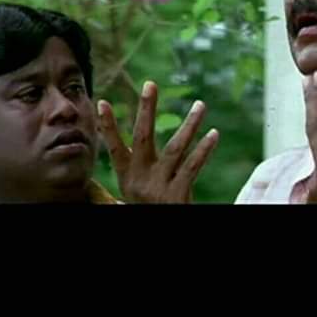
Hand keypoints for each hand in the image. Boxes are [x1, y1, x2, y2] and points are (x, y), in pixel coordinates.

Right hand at [97, 81, 218, 202]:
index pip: (113, 147)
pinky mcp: (178, 194)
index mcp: (127, 176)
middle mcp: (140, 179)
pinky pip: (193, 166)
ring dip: (190, 124)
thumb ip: (132, 169)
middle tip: (150, 84)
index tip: (102, 102)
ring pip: (175, 148)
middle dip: (146, 109)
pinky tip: (213, 134)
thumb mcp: (132, 192)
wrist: (159, 232)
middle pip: (143, 137)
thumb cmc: (148, 207)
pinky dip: (204, 149)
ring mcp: (159, 186)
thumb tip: (112, 156)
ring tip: (200, 104)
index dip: (107, 125)